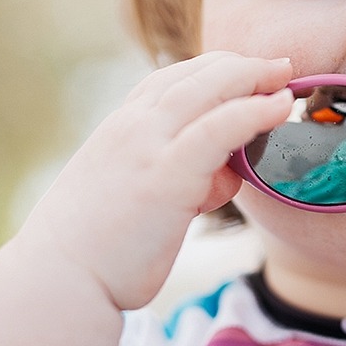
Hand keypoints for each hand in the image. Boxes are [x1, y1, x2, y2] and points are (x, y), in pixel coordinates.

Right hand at [14, 52, 292, 308]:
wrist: (58, 280)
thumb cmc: (98, 251)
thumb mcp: (137, 198)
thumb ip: (180, 179)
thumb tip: (221, 178)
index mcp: (119, 129)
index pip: (170, 80)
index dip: (213, 71)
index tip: (246, 71)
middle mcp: (132, 127)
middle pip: (194, 75)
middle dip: (241, 65)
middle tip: (279, 66)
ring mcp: (148, 146)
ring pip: (208, 88)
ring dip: (252, 76)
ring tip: (287, 74)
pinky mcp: (168, 176)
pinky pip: (220, 128)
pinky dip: (254, 111)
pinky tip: (279, 107)